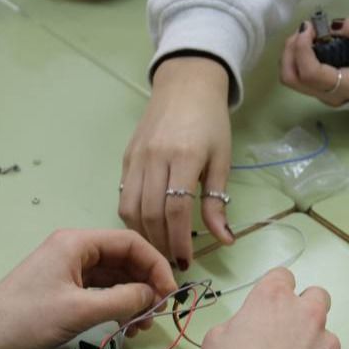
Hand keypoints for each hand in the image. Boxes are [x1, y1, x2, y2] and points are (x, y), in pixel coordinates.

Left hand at [0, 229, 176, 348]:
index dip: (156, 266)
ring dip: (133, 298)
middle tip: (157, 315)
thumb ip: (123, 300)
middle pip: (125, 258)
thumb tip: (154, 296)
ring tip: (141, 326)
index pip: (131, 242)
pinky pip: (101, 290)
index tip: (170, 294)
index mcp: (76, 242)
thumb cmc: (27, 320)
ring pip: (115, 276)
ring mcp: (68, 268)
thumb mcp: (80, 311)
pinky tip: (125, 324)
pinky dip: (117, 305)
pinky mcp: (63, 287)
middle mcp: (74, 249)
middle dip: (146, 284)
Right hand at [119, 57, 233, 268]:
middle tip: (171, 263)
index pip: (175, 210)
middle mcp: (154, 157)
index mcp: (183, 157)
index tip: (185, 261)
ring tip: (158, 250)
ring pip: (130, 207)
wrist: (185, 85)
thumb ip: (217, 202)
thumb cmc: (210, 122)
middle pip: (150, 213)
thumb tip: (224, 240)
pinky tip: (147, 228)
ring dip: (143, 235)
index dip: (179, 241)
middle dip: (160, 244)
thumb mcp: (222, 160)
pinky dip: (132, 217)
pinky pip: (123, 194)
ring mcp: (136, 157)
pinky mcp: (126, 157)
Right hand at [201, 270, 341, 348]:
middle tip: (286, 333)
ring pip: (324, 334)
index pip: (282, 276)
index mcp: (273, 299)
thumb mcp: (215, 342)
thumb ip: (239, 324)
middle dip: (304, 309)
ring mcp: (327, 344)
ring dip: (311, 345)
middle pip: (316, 296)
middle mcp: (306, 314)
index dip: (274, 292)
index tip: (266, 310)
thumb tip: (249, 330)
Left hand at [280, 15, 348, 106]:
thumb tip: (337, 24)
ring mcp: (322, 96)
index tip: (309, 26)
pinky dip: (296, 56)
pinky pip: (297, 75)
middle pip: (292, 78)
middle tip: (305, 29)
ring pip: (290, 78)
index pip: (311, 73)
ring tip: (308, 34)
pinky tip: (311, 43)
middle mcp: (330, 96)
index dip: (302, 48)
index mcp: (348, 86)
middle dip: (291, 49)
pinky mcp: (318, 91)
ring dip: (291, 51)